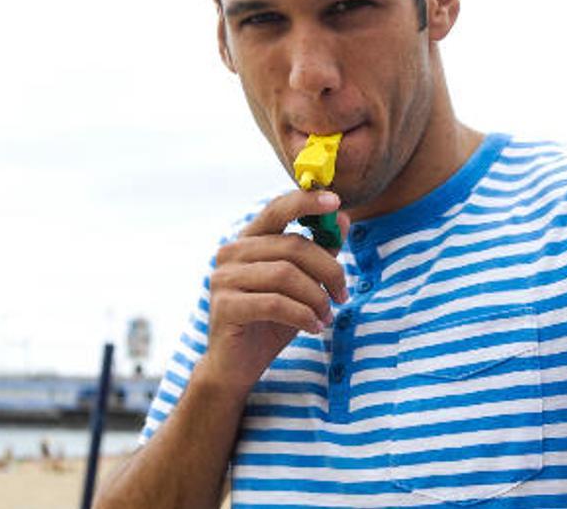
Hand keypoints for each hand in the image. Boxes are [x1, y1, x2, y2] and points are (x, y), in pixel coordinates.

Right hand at [198, 190, 349, 391]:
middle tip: (343, 294)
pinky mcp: (225, 306)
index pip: (277, 209)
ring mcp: (224, 278)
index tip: (336, 201)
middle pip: (293, 246)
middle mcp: (231, 252)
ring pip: (286, 274)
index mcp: (249, 240)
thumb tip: (343, 219)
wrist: (237, 366)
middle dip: (328, 270)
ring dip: (316, 298)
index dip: (307, 201)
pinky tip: (314, 327)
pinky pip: (275, 303)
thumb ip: (319, 252)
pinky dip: (302, 315)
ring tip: (326, 316)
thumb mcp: (303, 285)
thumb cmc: (271, 321)